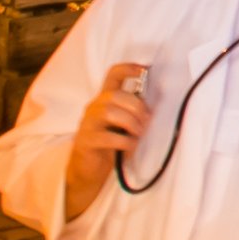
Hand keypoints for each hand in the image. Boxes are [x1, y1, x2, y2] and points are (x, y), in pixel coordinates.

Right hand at [61, 60, 154, 218]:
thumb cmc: (110, 145)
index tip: (145, 69)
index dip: (128, 69)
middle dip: (136, 107)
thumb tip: (153, 109)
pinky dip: (125, 141)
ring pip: (109, 112)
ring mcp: (86, 124)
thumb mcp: (123, 125)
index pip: (112, 75)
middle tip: (146, 122)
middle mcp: (93, 108)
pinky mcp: (85, 142)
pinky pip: (107, 137)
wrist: (88, 171)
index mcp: (104, 100)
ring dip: (131, 123)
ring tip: (138, 134)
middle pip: (114, 96)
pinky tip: (131, 146)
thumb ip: (133, 112)